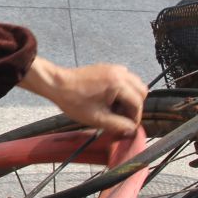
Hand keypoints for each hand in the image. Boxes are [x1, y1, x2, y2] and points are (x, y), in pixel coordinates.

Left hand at [18, 57, 146, 136]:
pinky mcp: (107, 68)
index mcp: (118, 84)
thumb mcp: (97, 118)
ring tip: (115, 109)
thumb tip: (131, 130)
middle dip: (135, 106)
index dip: (135, 118)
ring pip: (134, 83)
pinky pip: (124, 78)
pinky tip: (109, 99)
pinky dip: (123, 89)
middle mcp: (119, 72)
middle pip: (141, 91)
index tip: (128, 127)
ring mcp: (113, 68)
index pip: (138, 103)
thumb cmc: (73, 101)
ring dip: (129, 97)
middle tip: (122, 118)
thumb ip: (118, 125)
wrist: (56, 84)